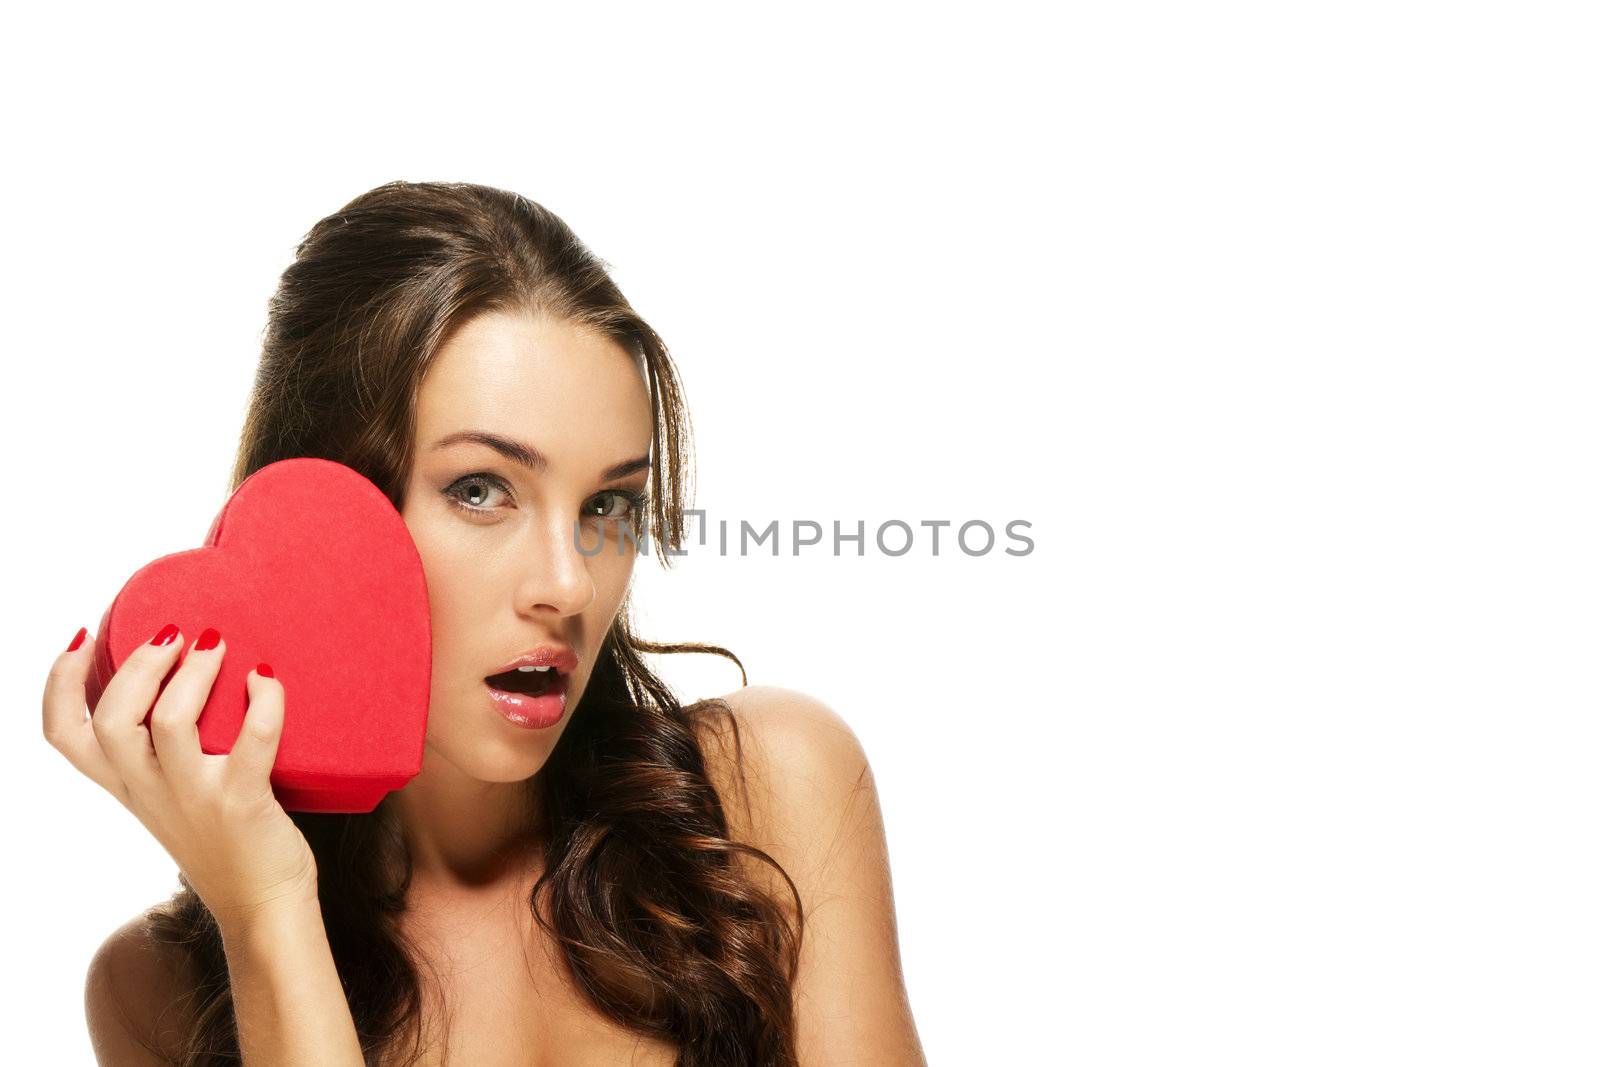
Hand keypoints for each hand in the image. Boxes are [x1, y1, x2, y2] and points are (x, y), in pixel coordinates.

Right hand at [44, 624, 318, 928]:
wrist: (263, 909)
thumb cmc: (226, 844)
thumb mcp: (172, 800)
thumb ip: (161, 755)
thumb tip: (181, 679)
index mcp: (127, 788)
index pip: (63, 735)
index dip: (60, 682)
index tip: (83, 636)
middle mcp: (150, 793)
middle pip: (110, 721)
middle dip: (137, 665)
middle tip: (174, 634)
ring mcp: (194, 798)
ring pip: (168, 723)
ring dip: (194, 673)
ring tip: (217, 645)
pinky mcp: (242, 802)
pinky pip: (251, 739)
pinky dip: (263, 701)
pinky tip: (266, 680)